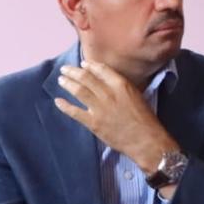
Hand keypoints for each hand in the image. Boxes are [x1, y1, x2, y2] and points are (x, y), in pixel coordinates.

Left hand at [55, 61, 177, 171]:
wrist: (146, 140)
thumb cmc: (145, 118)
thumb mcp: (137, 95)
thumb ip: (122, 87)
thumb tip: (107, 82)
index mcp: (122, 85)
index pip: (101, 70)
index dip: (90, 65)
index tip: (83, 64)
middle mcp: (109, 94)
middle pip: (86, 78)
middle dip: (73, 72)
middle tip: (65, 69)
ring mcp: (100, 108)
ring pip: (79, 91)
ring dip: (67, 84)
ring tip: (61, 80)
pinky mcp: (93, 123)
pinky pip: (75, 112)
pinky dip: (64, 106)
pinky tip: (58, 101)